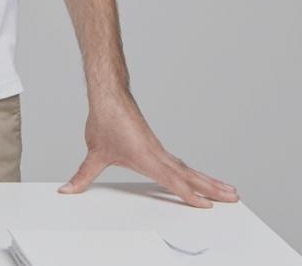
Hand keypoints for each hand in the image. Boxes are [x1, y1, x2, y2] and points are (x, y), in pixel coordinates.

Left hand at [59, 96, 236, 207]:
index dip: (188, 194)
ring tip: (229, 191)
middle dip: (212, 188)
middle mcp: (157, 154)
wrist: (109, 95)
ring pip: (188, 169)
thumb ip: (82, 177)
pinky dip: (193, 173)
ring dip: (209, 180)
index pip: (171, 180)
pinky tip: (199, 178)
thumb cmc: (105, 120)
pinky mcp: (156, 146)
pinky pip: (180, 163)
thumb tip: (67, 190)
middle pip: (189, 175)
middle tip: (234, 197)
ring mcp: (159, 150)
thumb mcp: (94, 154)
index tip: (207, 205)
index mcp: (146, 157)